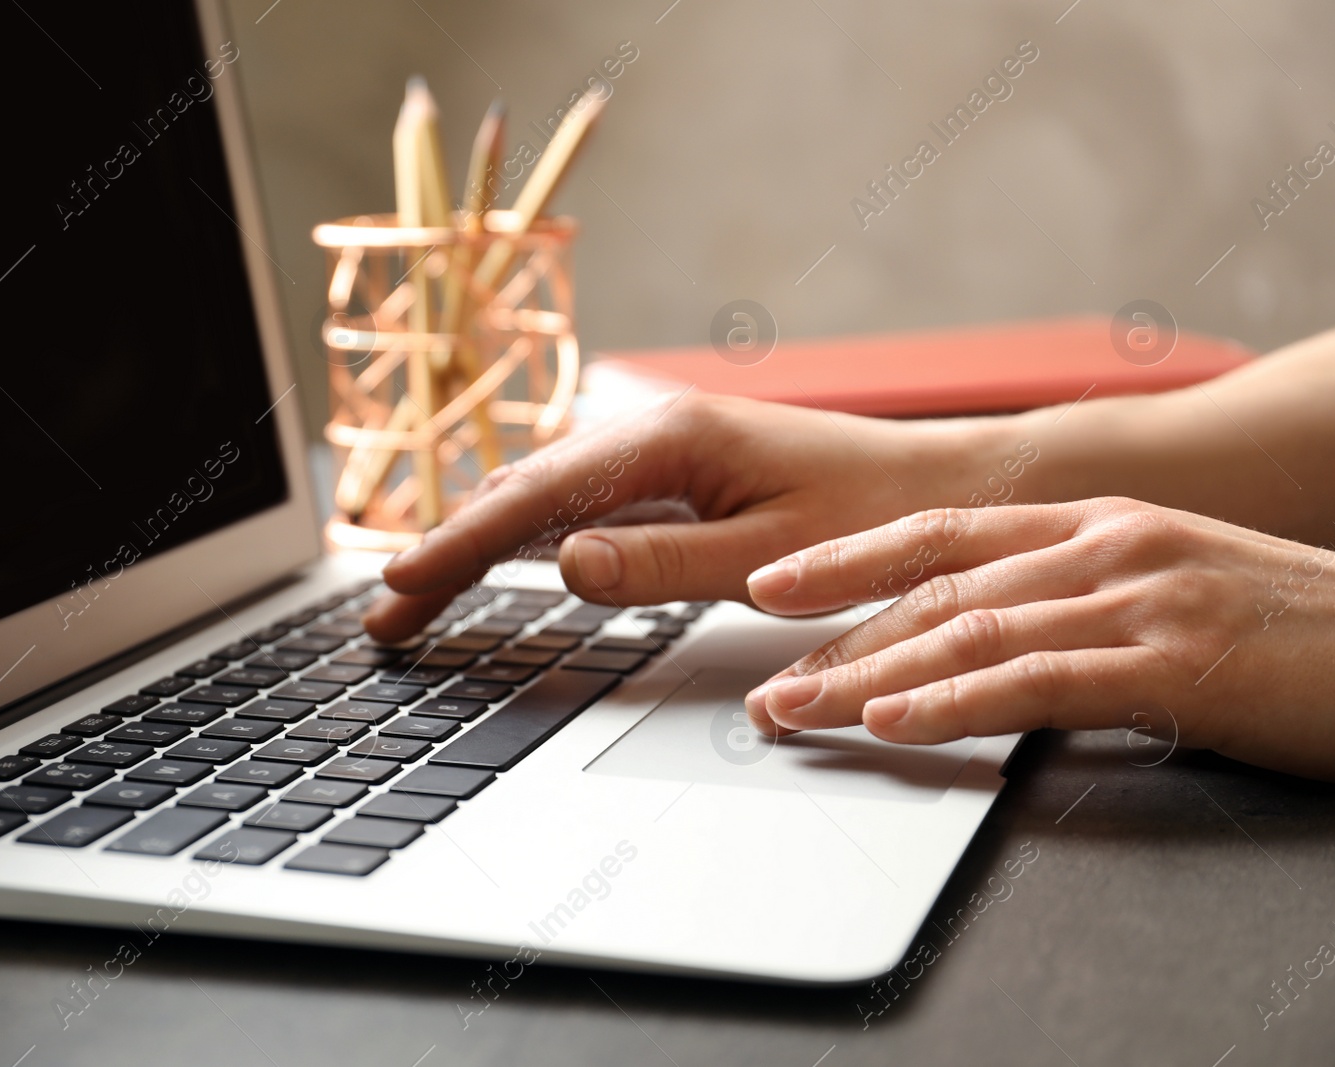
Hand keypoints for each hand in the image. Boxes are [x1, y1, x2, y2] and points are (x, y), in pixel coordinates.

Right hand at [363, 393, 976, 641]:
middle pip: (523, 495)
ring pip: (544, 498)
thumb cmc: (878, 518)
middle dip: (448, 552)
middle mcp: (654, 432)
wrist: (948, 489)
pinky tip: (496, 563)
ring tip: (418, 594)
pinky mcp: (677, 476)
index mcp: (671, 440)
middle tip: (386, 614)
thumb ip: (663, 564)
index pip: (537, 501)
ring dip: (478, 546)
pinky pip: (580, 505)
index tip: (400, 585)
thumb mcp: (771, 555)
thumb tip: (562, 566)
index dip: (460, 547)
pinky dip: (526, 539)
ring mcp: (663, 452)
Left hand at [742, 497, 1334, 780]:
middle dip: (838, 637)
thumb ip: (1080, 594)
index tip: (776, 583)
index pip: (942, 534)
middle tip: (766, 681)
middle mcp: (1105, 547)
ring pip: (969, 632)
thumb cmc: (1295, 626)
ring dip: (868, 676)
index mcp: (1098, 523)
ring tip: (796, 710)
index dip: (849, 557)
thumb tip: (994, 632)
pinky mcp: (1174, 664)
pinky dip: (953, 705)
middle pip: (938, 589)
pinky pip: (1037, 683)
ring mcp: (1138, 599)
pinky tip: (894, 725)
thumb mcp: (1171, 584)